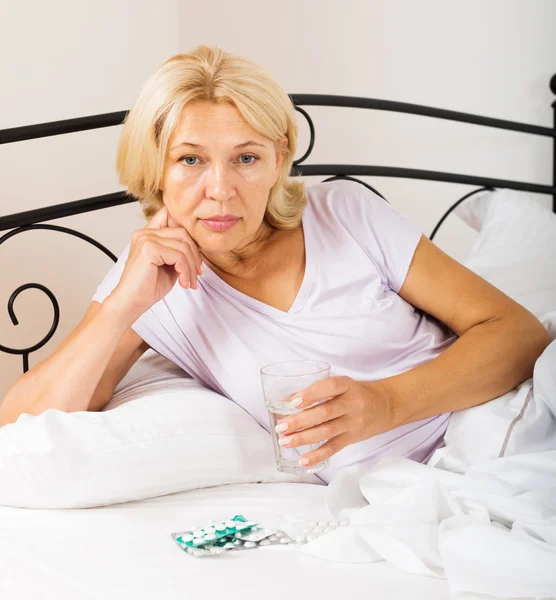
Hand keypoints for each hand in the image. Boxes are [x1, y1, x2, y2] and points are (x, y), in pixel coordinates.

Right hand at [111, 206, 202, 318]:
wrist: (131, 303)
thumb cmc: (148, 287)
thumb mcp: (169, 265)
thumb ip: (179, 251)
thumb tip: (198, 245)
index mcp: (148, 234)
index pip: (170, 215)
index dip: (187, 232)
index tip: (194, 255)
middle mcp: (145, 233)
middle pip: (183, 232)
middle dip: (195, 254)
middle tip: (198, 273)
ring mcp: (145, 239)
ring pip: (183, 246)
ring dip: (191, 267)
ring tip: (190, 282)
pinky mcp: (148, 249)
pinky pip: (178, 256)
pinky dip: (186, 271)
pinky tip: (183, 283)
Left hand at [274, 376, 395, 467]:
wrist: (385, 405)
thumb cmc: (355, 392)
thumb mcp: (341, 385)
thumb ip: (316, 391)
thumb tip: (283, 401)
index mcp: (347, 385)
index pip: (329, 387)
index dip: (311, 394)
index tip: (293, 402)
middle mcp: (352, 404)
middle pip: (325, 413)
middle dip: (300, 421)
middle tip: (281, 426)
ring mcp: (353, 422)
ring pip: (327, 432)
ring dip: (303, 438)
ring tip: (285, 441)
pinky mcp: (352, 438)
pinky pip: (334, 448)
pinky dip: (317, 456)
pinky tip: (303, 460)